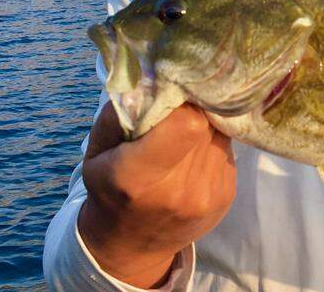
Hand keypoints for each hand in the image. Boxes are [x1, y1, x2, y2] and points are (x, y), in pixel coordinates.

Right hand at [78, 102, 236, 287]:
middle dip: (193, 107)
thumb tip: (152, 76)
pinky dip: (211, 142)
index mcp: (138, 178)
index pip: (186, 122)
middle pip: (206, 123)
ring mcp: (208, 195)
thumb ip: (119, 113)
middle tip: (176, 106)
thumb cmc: (110, 190)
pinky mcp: (227, 195)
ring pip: (220, 133)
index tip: (169, 94)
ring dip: (204, 124)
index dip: (182, 101)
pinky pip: (226, 149)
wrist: (132, 245)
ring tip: (182, 132)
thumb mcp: (96, 152)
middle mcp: (179, 190)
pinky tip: (192, 152)